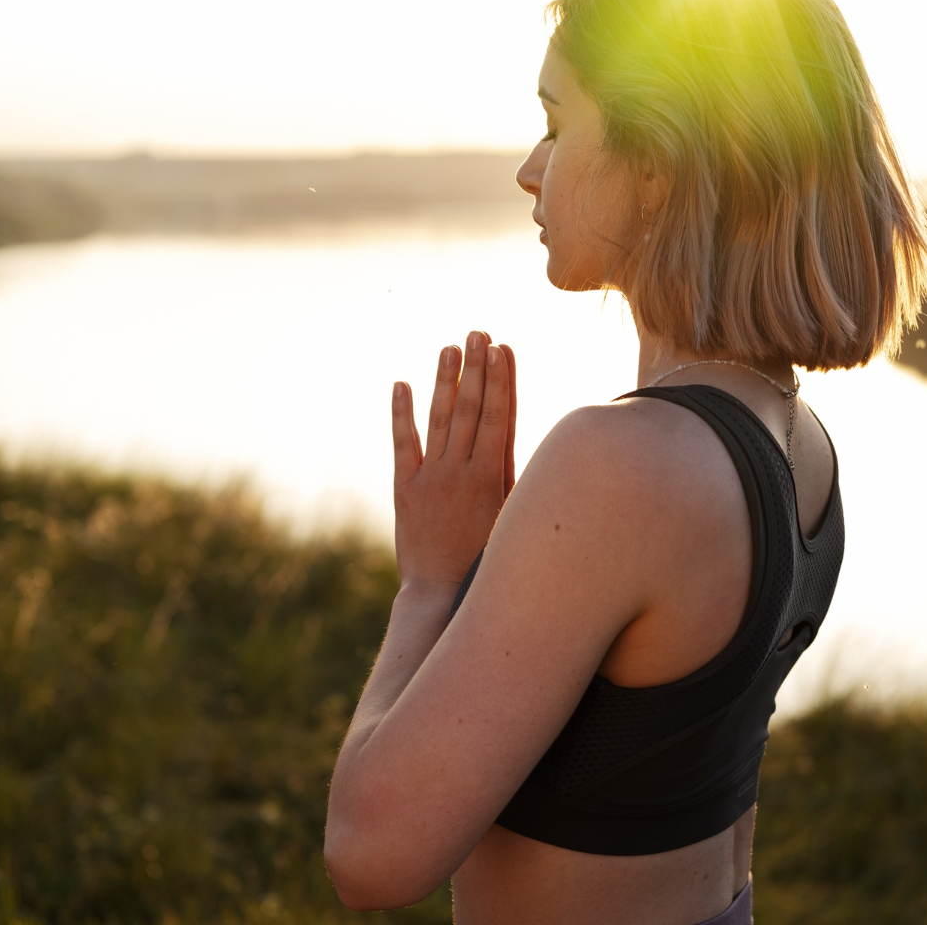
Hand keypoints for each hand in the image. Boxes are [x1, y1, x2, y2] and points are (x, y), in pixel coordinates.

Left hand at [391, 331, 516, 594]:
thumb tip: (525, 436)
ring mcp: (431, 478)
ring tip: (450, 347)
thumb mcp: (511, 516)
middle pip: (471, 409)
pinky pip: (403, 443)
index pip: (499, 416)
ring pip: (439, 420)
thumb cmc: (487, 558)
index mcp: (492, 478)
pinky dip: (401, 413)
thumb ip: (513, 474)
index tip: (503, 348)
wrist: (441, 593)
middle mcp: (461, 472)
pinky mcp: (405, 488)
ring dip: (445, 381)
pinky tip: (401, 384)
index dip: (500, 380)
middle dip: (476, 368)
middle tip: (478, 332)